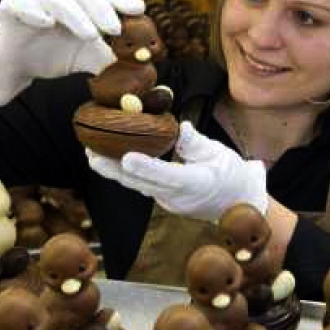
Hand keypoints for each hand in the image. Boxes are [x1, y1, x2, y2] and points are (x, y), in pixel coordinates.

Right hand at [0, 0, 143, 105]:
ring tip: (90, 35)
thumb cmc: (54, 54)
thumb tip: (142, 73)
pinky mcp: (11, 8)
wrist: (16, 64)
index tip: (140, 9)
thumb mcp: (88, 59)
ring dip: (76, 15)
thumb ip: (112, 62)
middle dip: (102, 8)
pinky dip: (34, 11)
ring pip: (57, 0)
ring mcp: (36, 1)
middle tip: (116, 28)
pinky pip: (20, 4)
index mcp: (82, 5)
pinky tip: (46, 22)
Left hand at [86, 121, 267, 221]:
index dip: (146, 167)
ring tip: (92, 156)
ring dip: (114, 172)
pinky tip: (110, 161)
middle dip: (114, 169)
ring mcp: (168, 202)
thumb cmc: (230, 174)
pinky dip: (127, 174)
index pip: (168, 175)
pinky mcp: (163, 200)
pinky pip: (142, 186)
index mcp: (196, 183)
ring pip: (138, 186)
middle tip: (91, 154)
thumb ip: (195, 143)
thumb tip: (179, 127)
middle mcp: (178, 197)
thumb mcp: (219, 154)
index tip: (126, 158)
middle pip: (142, 184)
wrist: (237, 202)